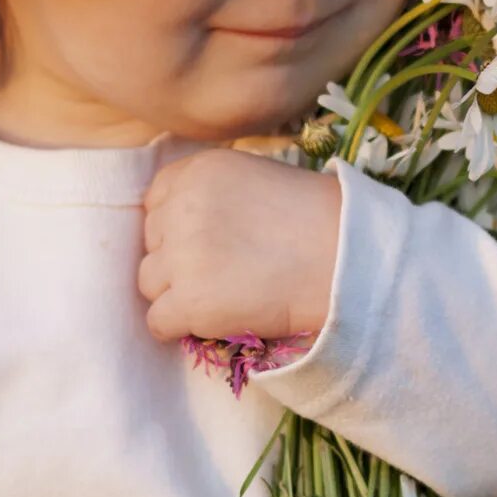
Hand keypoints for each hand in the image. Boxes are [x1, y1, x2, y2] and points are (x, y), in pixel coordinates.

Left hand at [137, 146, 341, 343]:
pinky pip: (157, 322)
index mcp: (199, 170)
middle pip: (152, 243)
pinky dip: (181, 326)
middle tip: (223, 270)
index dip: (177, 225)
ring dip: (178, 293)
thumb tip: (178, 225)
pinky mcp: (190, 302)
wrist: (348, 260)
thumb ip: (212, 193)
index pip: (156, 201)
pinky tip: (215, 320)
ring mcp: (182, 256)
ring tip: (223, 295)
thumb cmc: (315, 219)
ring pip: (149, 283)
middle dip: (178, 259)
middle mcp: (182, 207)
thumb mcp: (256, 177)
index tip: (209, 240)